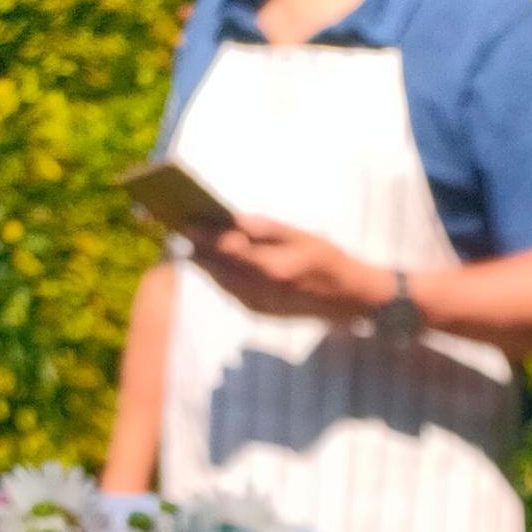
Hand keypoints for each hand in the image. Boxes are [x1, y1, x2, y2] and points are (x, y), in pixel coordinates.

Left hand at [188, 214, 393, 322]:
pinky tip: (214, 264)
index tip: (185, 220)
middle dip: (199, 248)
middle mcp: (262, 290)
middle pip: (219, 268)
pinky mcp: (261, 312)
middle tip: (180, 228)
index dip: (204, 235)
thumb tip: (232, 219)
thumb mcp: (301, 235)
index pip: (227, 249)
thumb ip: (265, 229)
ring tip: (192, 243)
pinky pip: (232, 293)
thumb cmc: (330, 260)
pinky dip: (220, 277)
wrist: (350, 300)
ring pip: (221, 282)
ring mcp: (261, 305)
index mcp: (272, 268)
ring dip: (206, 264)